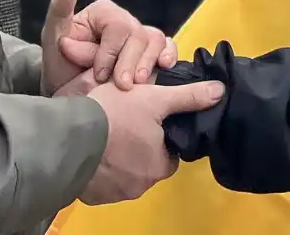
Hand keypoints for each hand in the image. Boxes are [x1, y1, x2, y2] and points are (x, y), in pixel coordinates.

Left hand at [41, 0, 175, 94]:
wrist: (68, 93)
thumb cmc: (60, 64)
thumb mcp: (52, 37)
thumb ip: (60, 10)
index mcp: (103, 12)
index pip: (118, 27)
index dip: (111, 52)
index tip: (98, 74)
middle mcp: (125, 20)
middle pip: (139, 35)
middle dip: (130, 62)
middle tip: (122, 85)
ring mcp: (139, 36)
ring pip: (156, 41)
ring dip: (149, 62)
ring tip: (139, 83)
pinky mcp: (150, 53)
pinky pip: (168, 47)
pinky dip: (169, 55)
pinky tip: (164, 66)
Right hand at [80, 79, 225, 204]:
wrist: (69, 137)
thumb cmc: (116, 114)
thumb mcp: (154, 98)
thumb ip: (188, 97)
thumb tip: (220, 92)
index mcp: (160, 166)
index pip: (169, 154)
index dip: (160, 137)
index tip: (147, 123)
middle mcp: (141, 186)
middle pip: (147, 165)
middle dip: (138, 149)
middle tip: (124, 126)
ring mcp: (115, 194)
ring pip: (124, 175)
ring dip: (117, 160)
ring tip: (105, 136)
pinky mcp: (93, 197)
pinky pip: (102, 184)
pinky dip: (99, 170)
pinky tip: (92, 151)